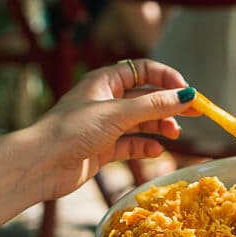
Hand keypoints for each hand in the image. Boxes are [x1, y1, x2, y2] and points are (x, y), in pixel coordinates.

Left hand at [32, 59, 196, 199]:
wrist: (40, 165)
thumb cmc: (73, 130)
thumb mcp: (118, 114)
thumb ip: (154, 106)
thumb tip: (188, 95)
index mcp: (105, 81)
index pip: (144, 70)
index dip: (167, 78)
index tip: (187, 91)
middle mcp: (106, 100)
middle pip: (146, 97)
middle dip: (169, 105)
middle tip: (195, 114)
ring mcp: (105, 126)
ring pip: (141, 122)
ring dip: (159, 126)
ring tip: (174, 134)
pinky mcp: (103, 148)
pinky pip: (131, 144)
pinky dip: (145, 146)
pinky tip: (155, 151)